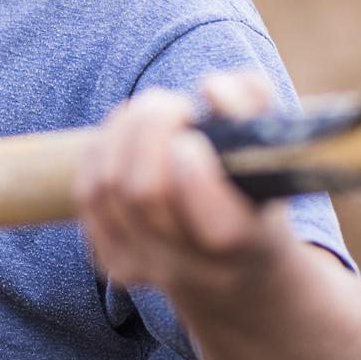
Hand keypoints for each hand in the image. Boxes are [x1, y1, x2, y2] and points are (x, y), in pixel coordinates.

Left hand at [74, 72, 290, 307]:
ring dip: (122, 132)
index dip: (195, 175)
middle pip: (145, 195)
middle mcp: (196, 270)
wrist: (231, 259)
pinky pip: (87, 194)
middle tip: (170, 104)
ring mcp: (148, 268)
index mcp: (247, 245)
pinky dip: (99, 150)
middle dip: (149, 132)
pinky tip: (124, 131)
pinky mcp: (113, 260)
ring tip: (149, 109)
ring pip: (107, 189)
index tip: (192, 138)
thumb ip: (256, 104)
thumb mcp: (273, 145)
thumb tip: (213, 89)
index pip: (218, 228)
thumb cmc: (255, 186)